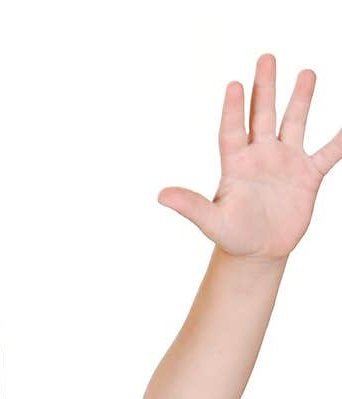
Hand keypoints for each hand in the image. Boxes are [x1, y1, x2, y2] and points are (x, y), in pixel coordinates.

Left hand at [157, 53, 341, 260]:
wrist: (258, 253)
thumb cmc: (233, 237)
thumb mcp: (212, 222)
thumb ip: (191, 206)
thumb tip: (161, 196)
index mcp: (237, 165)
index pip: (232, 130)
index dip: (233, 109)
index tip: (233, 85)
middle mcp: (261, 156)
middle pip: (262, 114)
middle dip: (264, 87)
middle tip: (266, 58)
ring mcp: (286, 163)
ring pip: (294, 123)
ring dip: (301, 99)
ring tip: (307, 73)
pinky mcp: (307, 176)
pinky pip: (327, 153)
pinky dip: (339, 140)